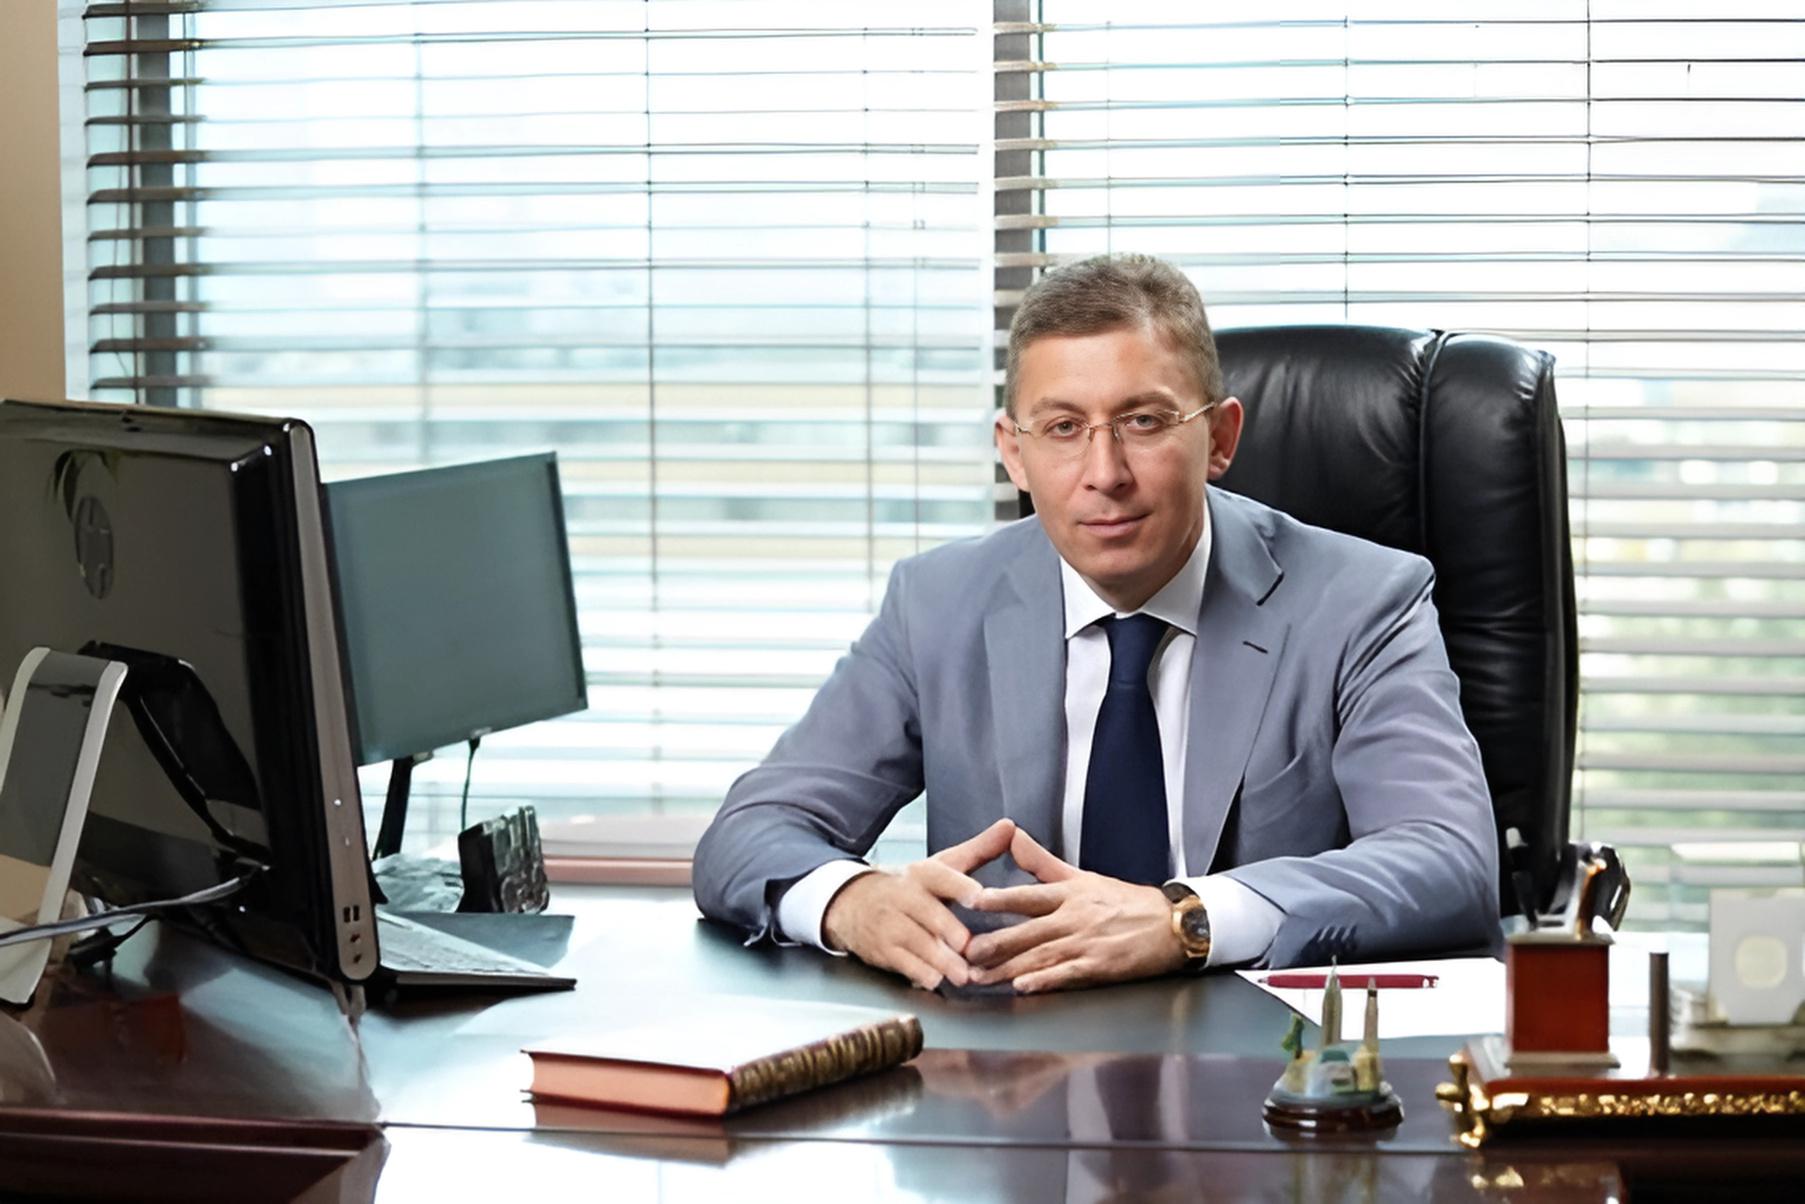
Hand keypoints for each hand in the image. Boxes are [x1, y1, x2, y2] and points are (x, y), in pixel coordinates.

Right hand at [821, 818, 1015, 990]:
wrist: (852, 903)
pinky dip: (920, 974)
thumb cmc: (908, 887)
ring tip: (963, 975)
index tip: (979, 897)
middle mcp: (904, 896)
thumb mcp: (941, 865)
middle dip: (951, 932)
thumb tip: (1010, 827)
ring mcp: (890, 924)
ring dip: (941, 961)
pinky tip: (936, 980)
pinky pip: (902, 964)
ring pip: (916, 942)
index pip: (942, 876)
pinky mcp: (882, 949)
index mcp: (922, 873)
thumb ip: (979, 850)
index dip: (960, 886)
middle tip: (972, 948)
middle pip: (929, 913)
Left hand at [965, 827, 1182, 992]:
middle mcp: (1075, 917)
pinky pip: (1067, 974)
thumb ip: (1042, 862)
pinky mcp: (1100, 967)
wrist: (1172, 924)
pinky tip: (1024, 987)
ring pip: (1040, 956)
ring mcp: (1087, 943)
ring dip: (1008, 968)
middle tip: (963, 952)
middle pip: (1027, 931)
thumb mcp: (1083, 876)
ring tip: (981, 977)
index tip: (971, 901)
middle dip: (993, 944)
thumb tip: (1011, 836)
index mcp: (1069, 893)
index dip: (999, 899)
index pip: (1028, 895)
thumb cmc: (1125, 902)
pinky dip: (1045, 981)